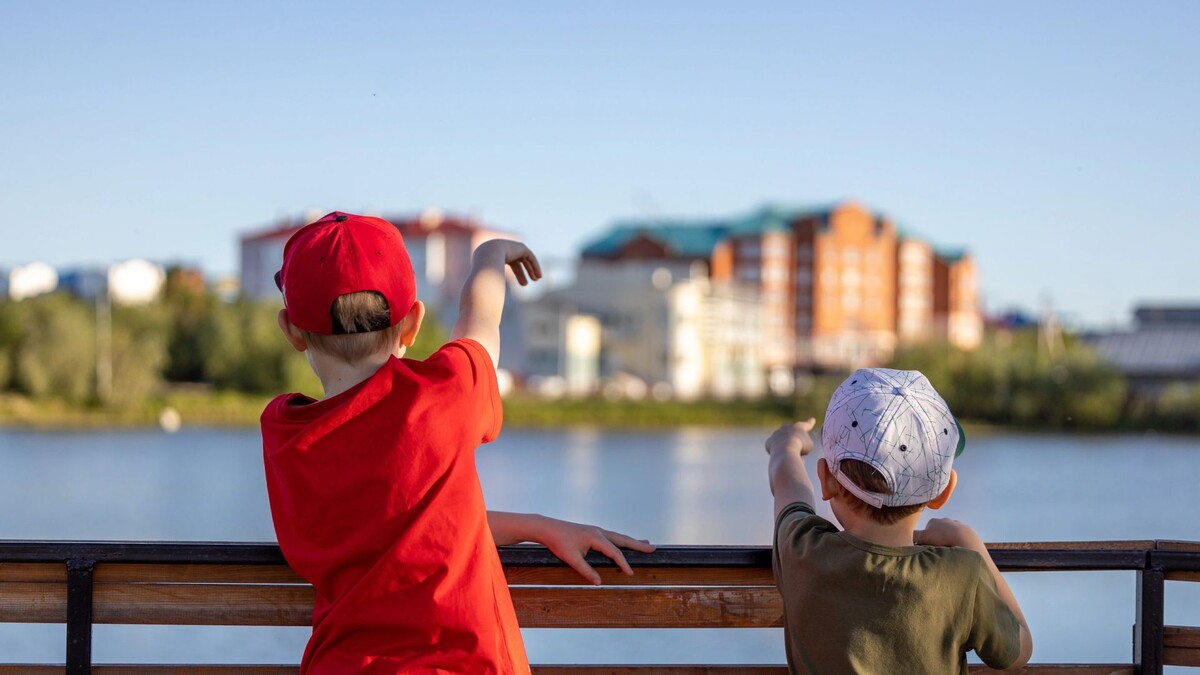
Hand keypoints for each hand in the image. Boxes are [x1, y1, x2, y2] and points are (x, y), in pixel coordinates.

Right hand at [476, 239, 542, 285]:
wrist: (488, 255)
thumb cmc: (486, 270)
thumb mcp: (489, 280)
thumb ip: (492, 288)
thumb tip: (492, 299)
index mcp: (497, 255)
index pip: (512, 264)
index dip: (519, 274)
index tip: (524, 284)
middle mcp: (505, 249)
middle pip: (518, 261)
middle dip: (526, 271)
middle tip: (532, 281)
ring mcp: (513, 247)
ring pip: (526, 258)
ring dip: (532, 269)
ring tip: (537, 279)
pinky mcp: (520, 247)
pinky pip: (530, 256)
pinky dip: (535, 266)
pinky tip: (539, 275)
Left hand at [532, 515, 654, 584]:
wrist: (548, 528)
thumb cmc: (559, 542)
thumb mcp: (572, 559)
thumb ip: (586, 571)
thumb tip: (599, 583)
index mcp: (596, 537)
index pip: (614, 552)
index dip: (623, 563)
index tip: (630, 573)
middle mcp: (599, 532)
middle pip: (623, 539)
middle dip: (638, 545)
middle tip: (653, 548)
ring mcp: (596, 530)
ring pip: (618, 537)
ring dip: (632, 541)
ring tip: (645, 543)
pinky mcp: (592, 532)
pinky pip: (612, 537)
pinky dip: (621, 540)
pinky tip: (624, 543)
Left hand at [765, 418, 815, 456]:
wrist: (785, 449)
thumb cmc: (800, 447)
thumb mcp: (809, 446)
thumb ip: (805, 444)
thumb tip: (799, 449)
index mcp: (799, 426)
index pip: (806, 425)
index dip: (810, 423)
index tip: (812, 420)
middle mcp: (786, 427)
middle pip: (792, 433)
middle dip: (795, 439)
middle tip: (798, 447)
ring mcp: (776, 434)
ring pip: (783, 442)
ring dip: (787, 449)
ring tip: (791, 455)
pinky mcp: (769, 442)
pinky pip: (775, 449)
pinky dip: (778, 453)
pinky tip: (782, 457)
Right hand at [914, 517, 983, 549]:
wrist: (964, 539)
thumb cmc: (942, 537)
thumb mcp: (923, 537)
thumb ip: (913, 536)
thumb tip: (903, 536)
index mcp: (934, 521)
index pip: (926, 529)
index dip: (926, 538)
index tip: (928, 546)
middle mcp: (945, 520)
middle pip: (939, 530)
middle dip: (938, 538)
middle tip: (938, 549)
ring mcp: (958, 524)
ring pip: (950, 533)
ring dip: (949, 539)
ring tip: (950, 550)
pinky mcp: (968, 530)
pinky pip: (961, 537)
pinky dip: (959, 541)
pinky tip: (959, 549)